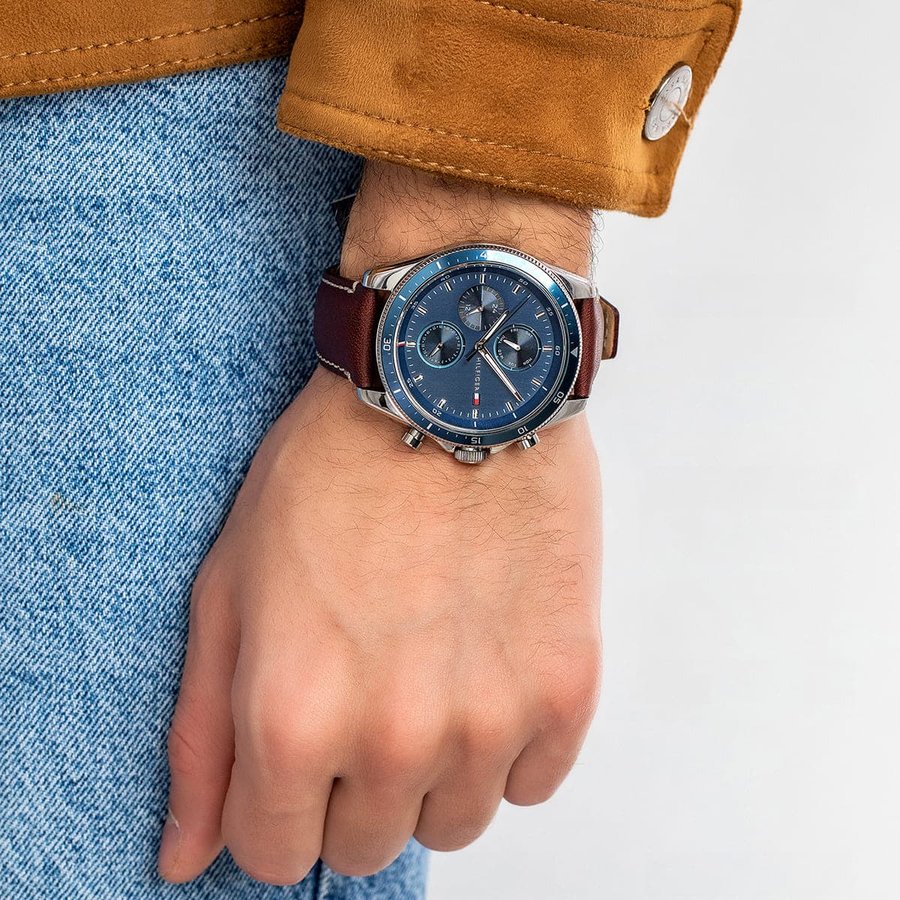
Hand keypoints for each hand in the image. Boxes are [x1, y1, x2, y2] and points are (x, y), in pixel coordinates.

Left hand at [157, 163, 602, 884]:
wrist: (452, 385)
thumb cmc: (332, 469)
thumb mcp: (231, 586)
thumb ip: (202, 735)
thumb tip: (187, 856)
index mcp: (294, 719)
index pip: (277, 854)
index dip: (281, 803)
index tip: (301, 751)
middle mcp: (396, 738)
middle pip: (367, 846)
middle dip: (354, 784)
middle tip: (367, 688)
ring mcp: (491, 718)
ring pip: (454, 823)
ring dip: (434, 769)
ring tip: (429, 671)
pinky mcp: (566, 687)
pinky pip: (532, 781)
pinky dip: (506, 741)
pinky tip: (485, 663)